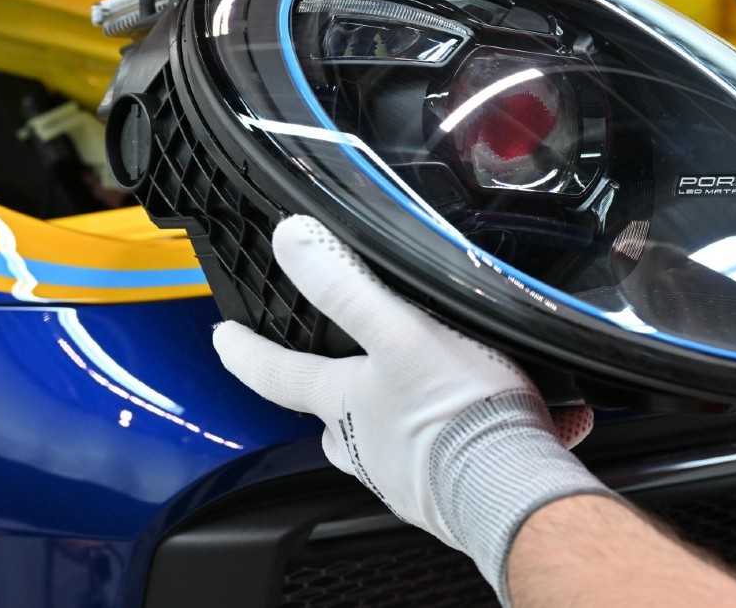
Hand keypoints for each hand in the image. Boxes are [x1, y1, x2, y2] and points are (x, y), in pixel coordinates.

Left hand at [213, 214, 609, 600]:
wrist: (512, 489)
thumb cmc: (456, 414)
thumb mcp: (400, 333)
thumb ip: (346, 288)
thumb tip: (291, 241)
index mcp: (344, 403)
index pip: (276, 373)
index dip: (245, 351)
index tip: (223, 338)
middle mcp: (362, 446)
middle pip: (331, 417)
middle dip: (332, 396)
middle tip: (342, 376)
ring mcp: (402, 477)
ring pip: (382, 442)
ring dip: (395, 421)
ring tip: (430, 397)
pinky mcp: (444, 495)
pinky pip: (436, 463)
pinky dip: (452, 442)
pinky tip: (483, 427)